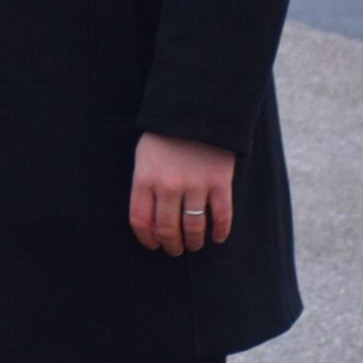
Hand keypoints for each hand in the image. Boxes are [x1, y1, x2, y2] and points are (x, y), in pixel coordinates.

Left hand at [129, 132, 235, 254]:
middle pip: (167, 228)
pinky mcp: (219, 183)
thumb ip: (144, 186)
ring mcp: (195, 185)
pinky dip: (220, 231)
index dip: (146, 238)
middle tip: (175, 250)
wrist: (195, 112)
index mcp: (145, 179)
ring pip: (194, 227)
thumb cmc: (165, 136)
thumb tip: (149, 220)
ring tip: (194, 246)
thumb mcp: (144, 158)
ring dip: (194, 242)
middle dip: (171, 245)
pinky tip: (217, 238)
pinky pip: (222, 216)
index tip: (153, 245)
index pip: (141, 220)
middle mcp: (168, 186)